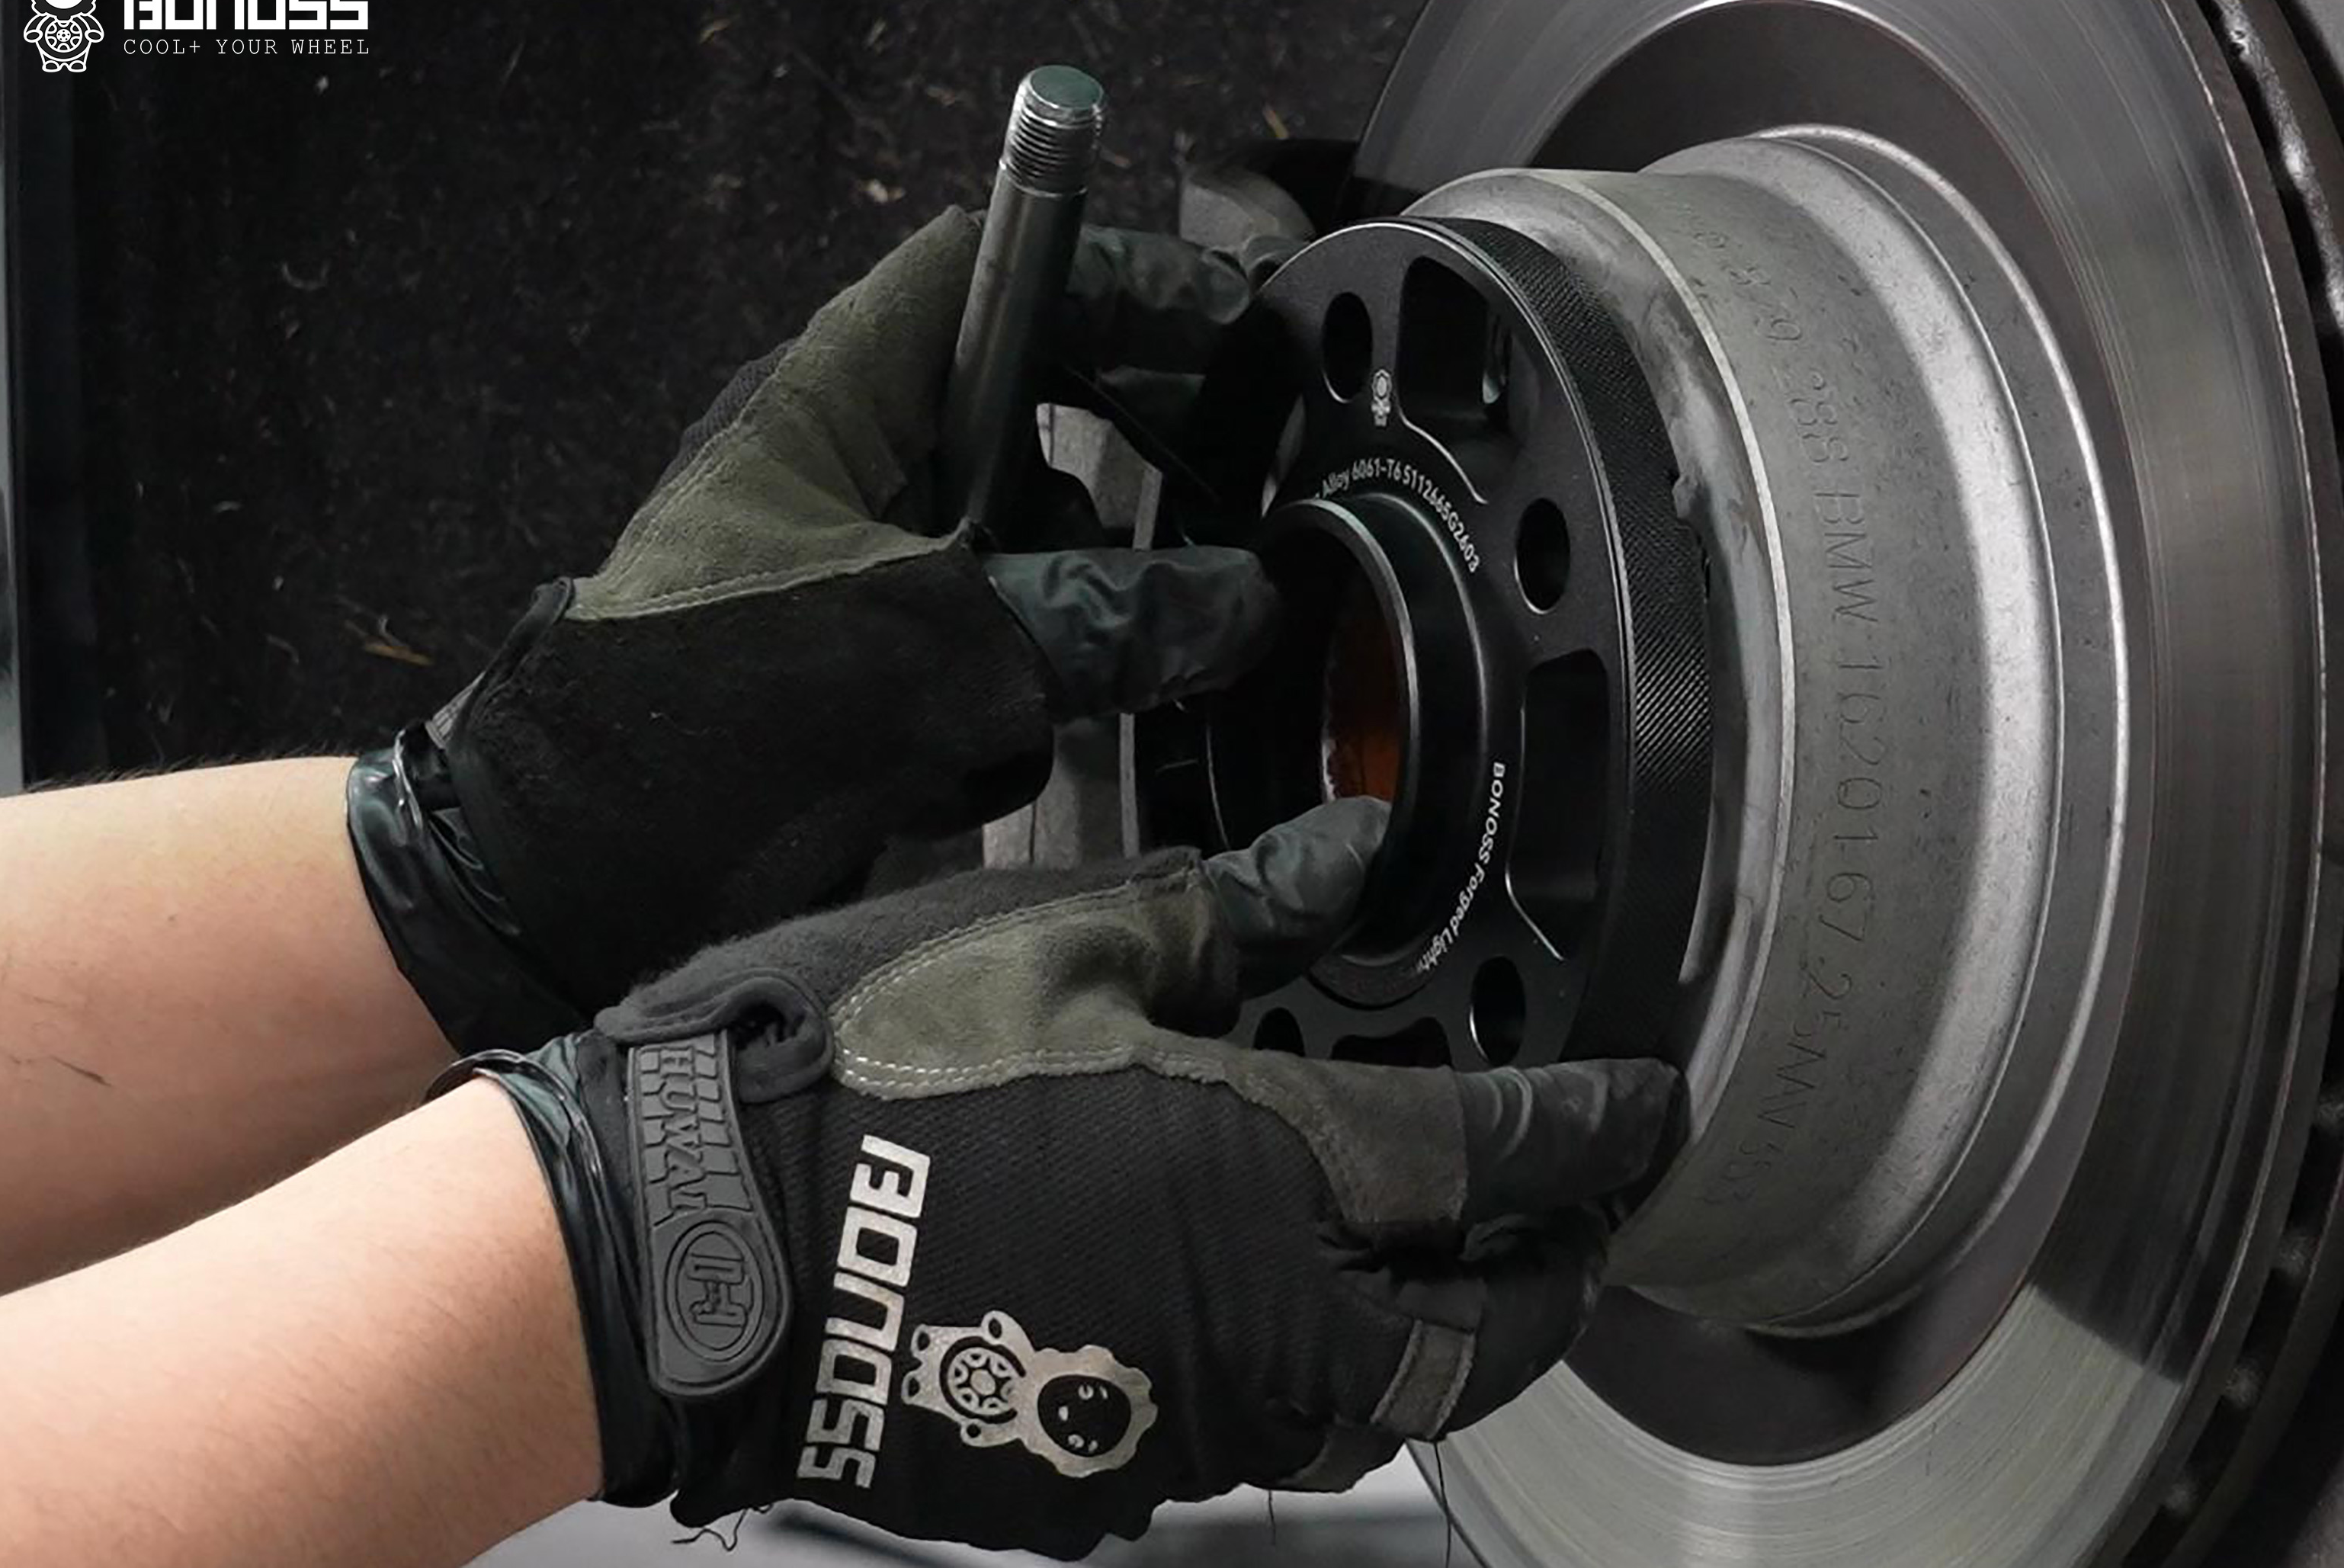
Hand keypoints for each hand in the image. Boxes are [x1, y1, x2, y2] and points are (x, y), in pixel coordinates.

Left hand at [349, 211, 1295, 1052]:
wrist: (569, 881)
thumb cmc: (709, 716)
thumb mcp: (934, 647)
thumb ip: (1107, 619)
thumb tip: (1248, 602)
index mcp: (832, 402)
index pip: (991, 274)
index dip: (1116, 275)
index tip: (1231, 323)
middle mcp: (848, 472)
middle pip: (1032, 429)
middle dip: (1111, 502)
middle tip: (1218, 520)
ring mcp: (856, 579)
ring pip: (1026, 565)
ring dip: (1058, 639)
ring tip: (1027, 703)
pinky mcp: (863, 680)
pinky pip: (989, 666)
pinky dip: (1000, 718)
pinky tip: (956, 771)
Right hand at [453, 798, 1680, 1559]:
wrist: (692, 1252)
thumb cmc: (862, 1070)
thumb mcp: (1057, 940)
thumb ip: (1231, 913)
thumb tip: (1350, 863)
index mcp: (1272, 1168)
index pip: (1494, 1160)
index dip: (1592, 1135)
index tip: (1651, 1116)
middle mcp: (1261, 1321)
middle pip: (1473, 1342)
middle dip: (1548, 1287)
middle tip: (1576, 1230)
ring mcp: (1178, 1421)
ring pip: (1360, 1404)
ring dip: (1420, 1339)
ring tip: (1432, 1271)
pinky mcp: (1090, 1481)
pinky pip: (1233, 1433)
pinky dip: (1277, 1374)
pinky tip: (1238, 1305)